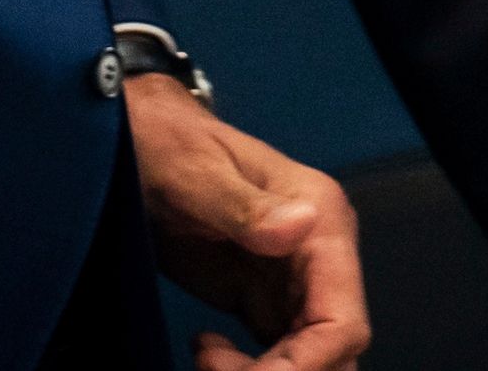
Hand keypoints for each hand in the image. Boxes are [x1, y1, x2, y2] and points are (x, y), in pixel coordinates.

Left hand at [123, 74, 369, 370]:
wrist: (144, 139)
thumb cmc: (168, 144)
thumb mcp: (197, 173)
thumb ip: (244, 206)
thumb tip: (301, 227)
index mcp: (321, 220)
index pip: (343, 322)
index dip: (308, 366)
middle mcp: (319, 256)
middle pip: (331, 351)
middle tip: (211, 364)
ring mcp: (295, 282)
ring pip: (308, 359)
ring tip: (205, 356)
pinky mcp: (265, 300)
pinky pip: (280, 356)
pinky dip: (250, 369)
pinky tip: (206, 351)